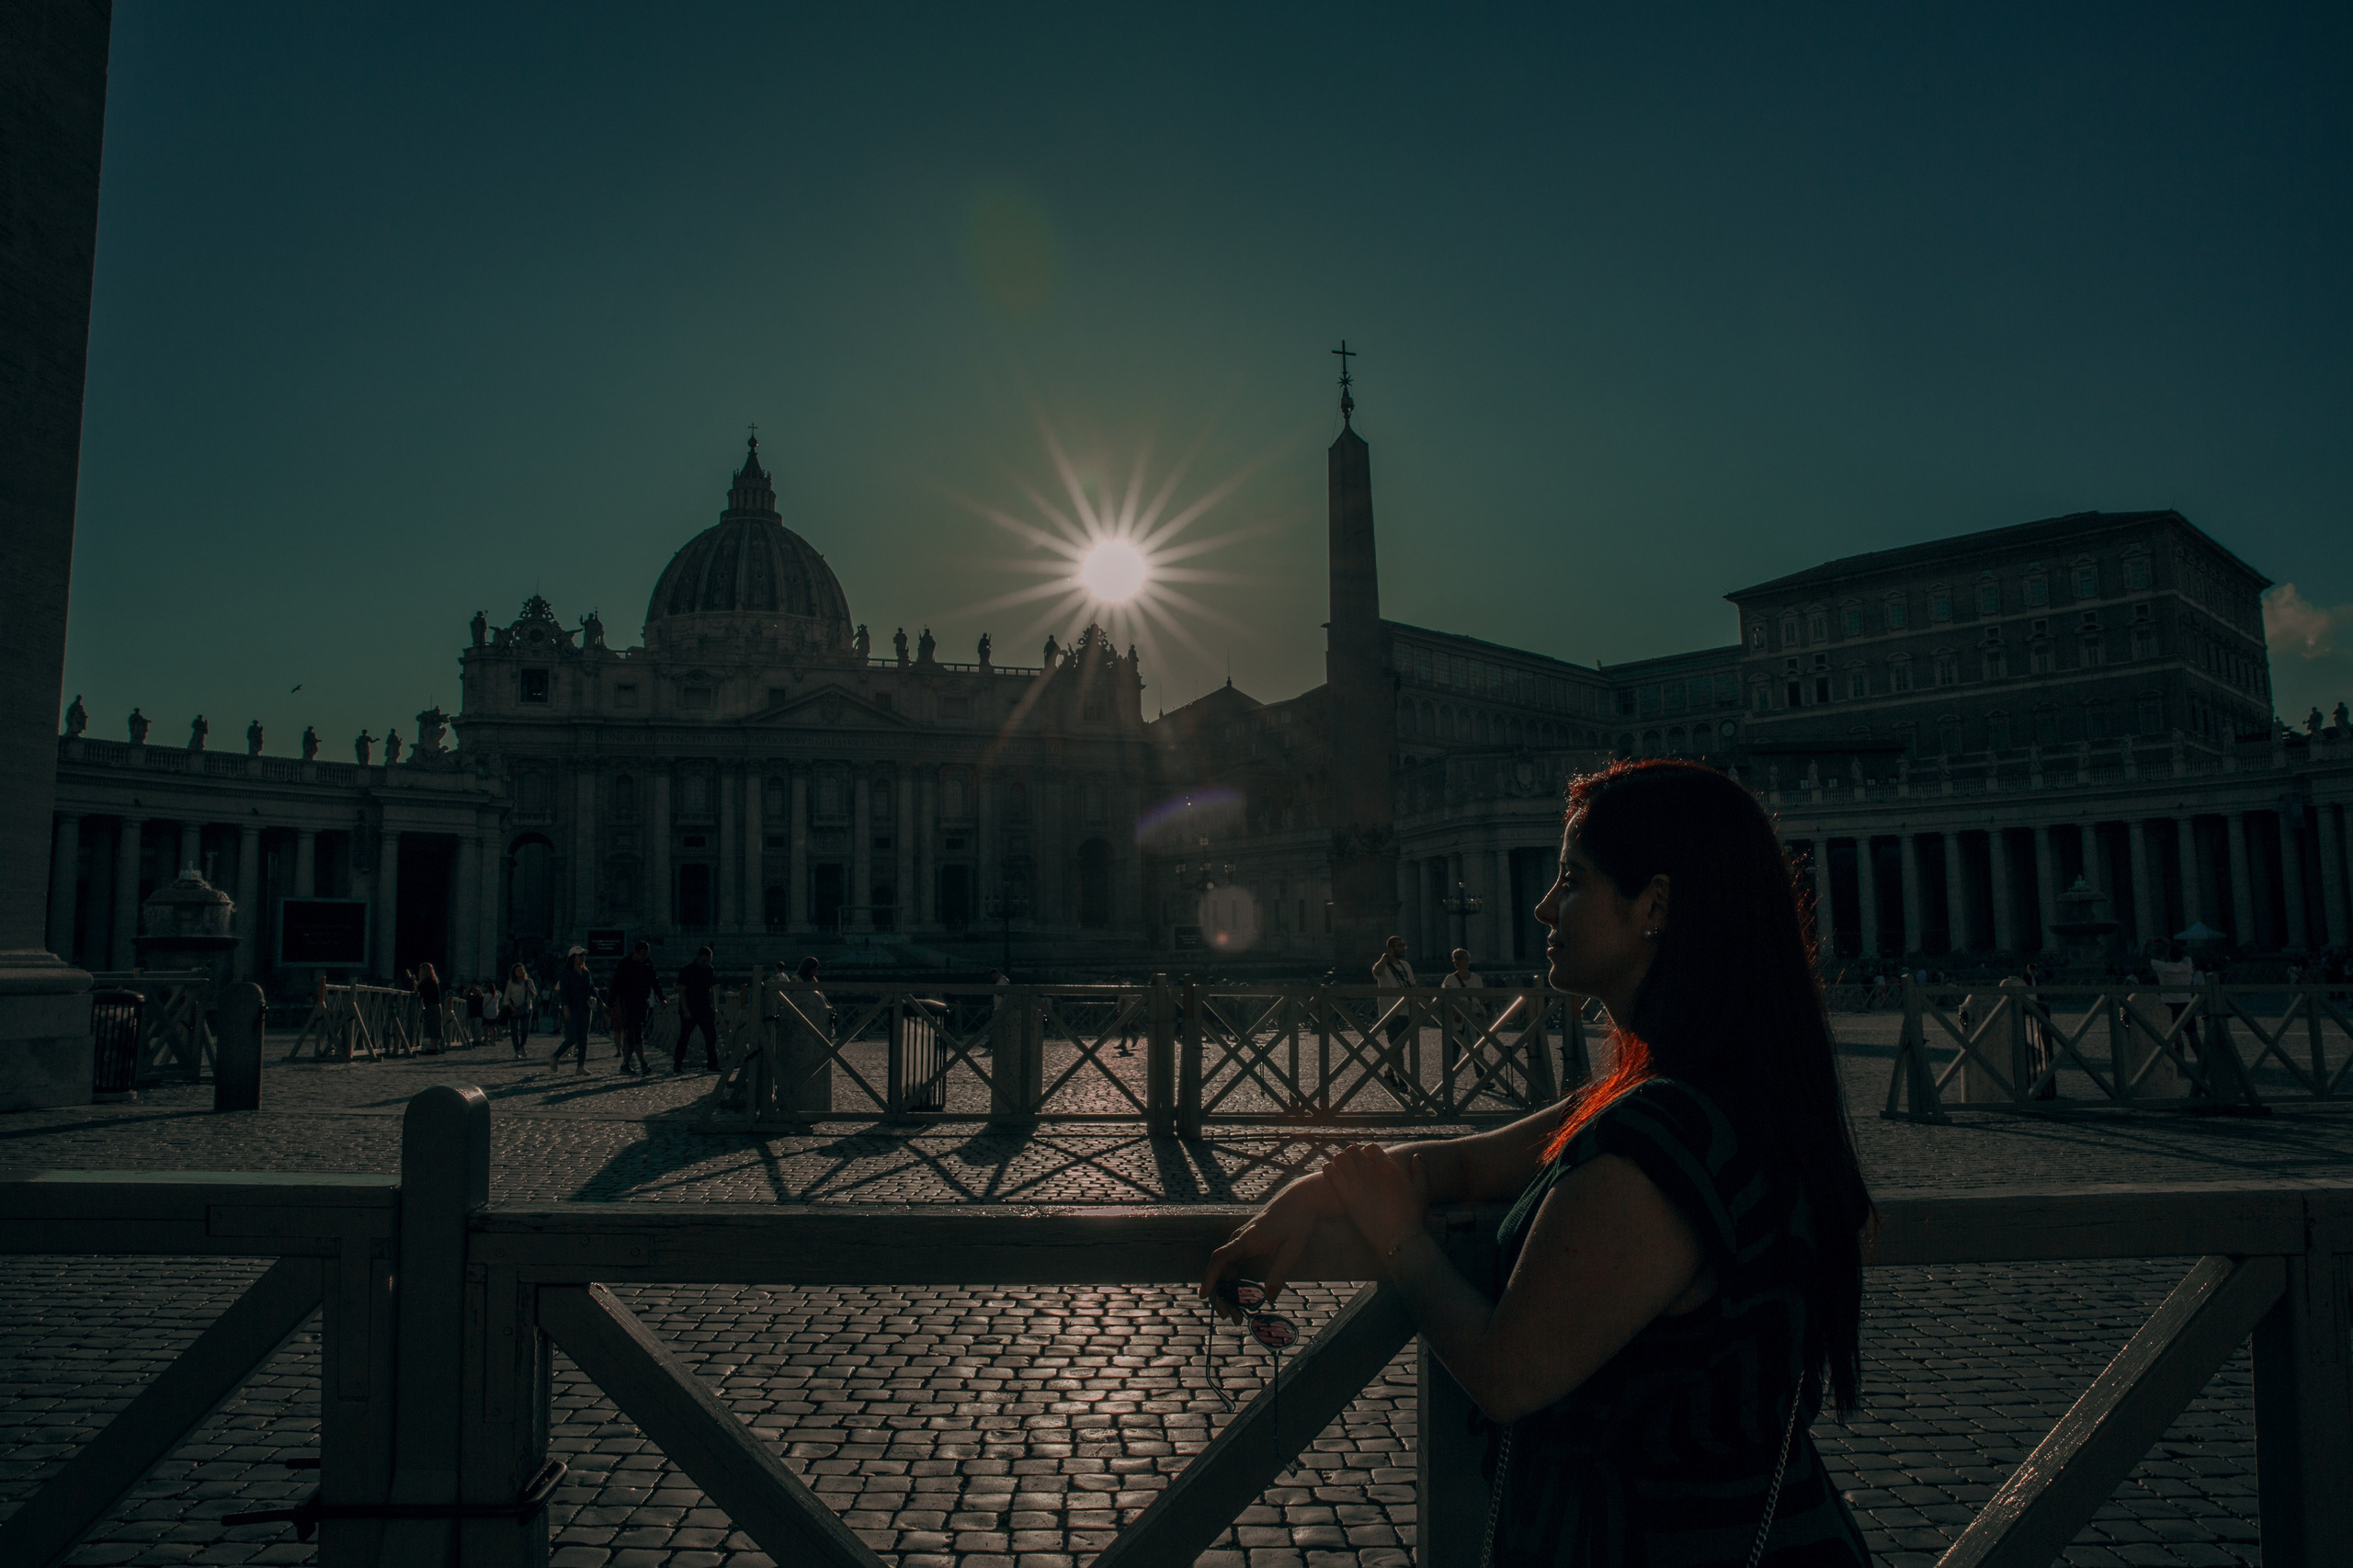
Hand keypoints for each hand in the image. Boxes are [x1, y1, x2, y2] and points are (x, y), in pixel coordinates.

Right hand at [1200, 1173, 1335, 1321]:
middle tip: (1231, 1318)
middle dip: (1221, 1295)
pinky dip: (1234, 1283)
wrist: (1300, 1200)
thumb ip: (1279, 1274)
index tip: (1204, 1295)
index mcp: (1246, 1240)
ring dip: (1228, 1291)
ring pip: (1226, 1269)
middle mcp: (1239, 1240)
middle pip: (1220, 1269)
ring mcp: (1241, 1241)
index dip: (1210, 1277)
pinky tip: (1242, 1298)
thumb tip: (1268, 1299)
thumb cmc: (1297, 1223)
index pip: (1220, 1259)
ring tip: (1236, 1314)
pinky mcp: (1247, 1243)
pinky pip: (1233, 1265)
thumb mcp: (1292, 1250)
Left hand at [1323, 1143, 1429, 1260]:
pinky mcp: (1346, 1196)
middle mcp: (1372, 1171)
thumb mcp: (1422, 1191)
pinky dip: (1329, 1170)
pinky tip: (1332, 1175)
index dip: (1367, 1153)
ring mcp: (1358, 1182)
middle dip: (1351, 1156)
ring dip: (1339, 1162)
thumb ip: (1420, 1170)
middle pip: (1353, 1150)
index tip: (1366, 1163)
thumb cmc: (1413, 1216)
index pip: (1370, 1147)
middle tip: (1352, 1167)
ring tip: (1341, 1171)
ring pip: (1340, 1158)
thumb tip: (1416, 1156)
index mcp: (1388, 1166)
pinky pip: (1331, 1172)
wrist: (1399, 1238)